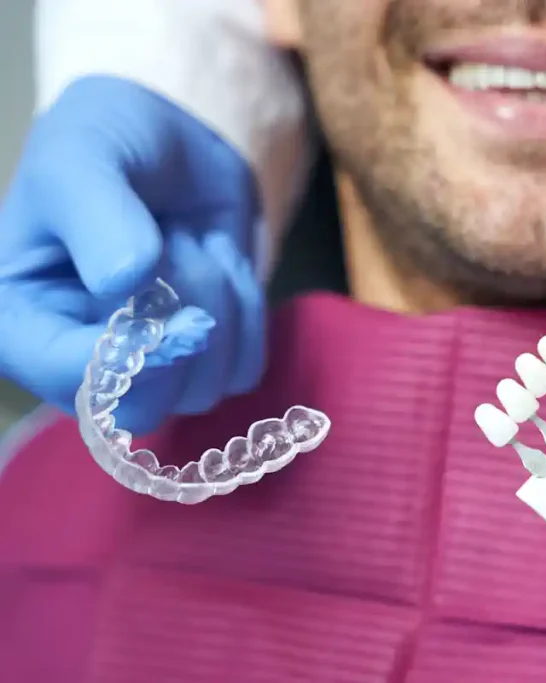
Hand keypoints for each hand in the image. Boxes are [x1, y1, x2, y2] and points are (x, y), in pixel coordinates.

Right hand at [0, 76, 264, 433]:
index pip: (71, 381)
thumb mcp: (81, 158)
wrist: (175, 142)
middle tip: (172, 240)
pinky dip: (248, 310)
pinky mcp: (206, 359)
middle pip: (146, 406)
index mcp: (21, 325)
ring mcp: (149, 370)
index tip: (155, 285)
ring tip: (188, 239)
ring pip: (204, 386)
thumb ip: (95, 216)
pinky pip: (246, 369)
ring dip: (216, 299)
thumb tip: (126, 282)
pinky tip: (219, 262)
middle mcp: (81, 363)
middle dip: (178, 319)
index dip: (128, 350)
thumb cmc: (106, 145)